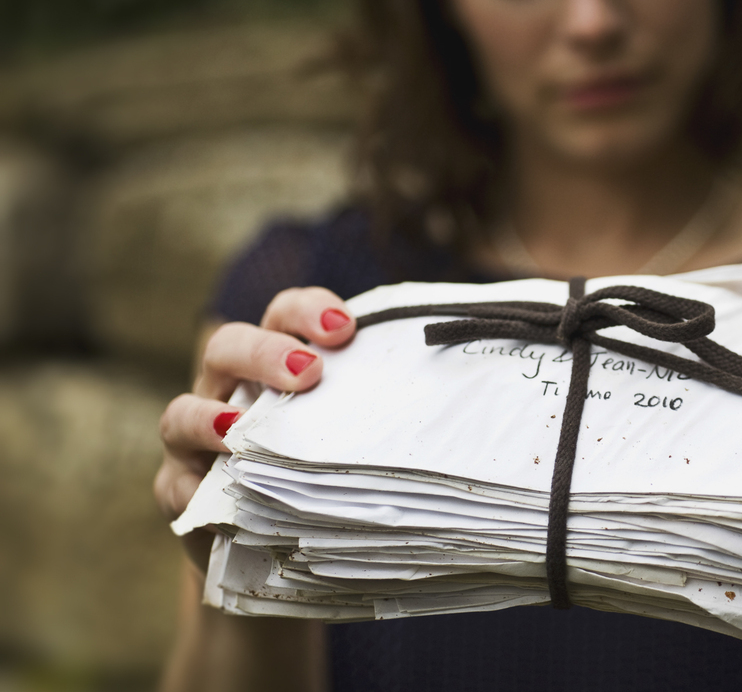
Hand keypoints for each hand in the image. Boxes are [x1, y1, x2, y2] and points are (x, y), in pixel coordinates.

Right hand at [153, 287, 356, 567]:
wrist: (279, 549)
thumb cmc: (324, 473)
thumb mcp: (349, 436)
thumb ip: (373, 410)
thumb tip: (446, 407)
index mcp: (275, 363)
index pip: (284, 314)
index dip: (308, 311)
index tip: (344, 328)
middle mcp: (229, 389)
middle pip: (228, 346)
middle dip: (265, 352)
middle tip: (308, 371)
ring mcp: (195, 441)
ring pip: (182, 411)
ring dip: (211, 415)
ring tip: (242, 427)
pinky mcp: (180, 491)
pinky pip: (176, 483)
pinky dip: (195, 485)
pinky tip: (220, 487)